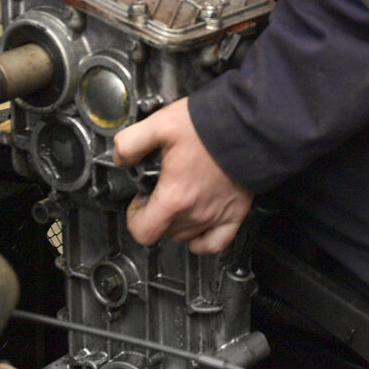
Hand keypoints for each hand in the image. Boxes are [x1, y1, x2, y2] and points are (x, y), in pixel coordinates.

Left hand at [113, 101, 251, 254]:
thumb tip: (120, 157)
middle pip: (163, 232)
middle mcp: (195, 212)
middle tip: (160, 190)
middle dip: (156, 213)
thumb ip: (131, 143)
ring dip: (177, 222)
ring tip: (180, 198)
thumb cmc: (210, 127)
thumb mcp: (160, 124)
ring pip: (185, 236)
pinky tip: (199, 229)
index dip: (134, 217)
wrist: (248, 126)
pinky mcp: (235, 214)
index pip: (142, 231)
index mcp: (174, 196)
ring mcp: (216, 216)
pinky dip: (203, 241)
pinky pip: (215, 244)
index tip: (140, 199)